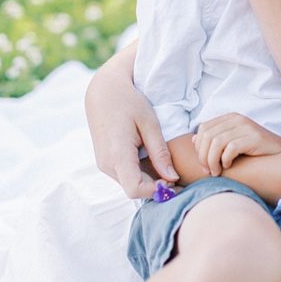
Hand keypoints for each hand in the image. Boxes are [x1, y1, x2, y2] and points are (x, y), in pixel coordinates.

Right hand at [85, 43, 177, 199]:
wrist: (104, 91)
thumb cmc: (129, 102)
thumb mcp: (149, 123)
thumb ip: (160, 152)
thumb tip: (172, 178)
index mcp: (118, 155)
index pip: (135, 190)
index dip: (156, 190)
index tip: (173, 179)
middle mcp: (107, 165)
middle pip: (135, 189)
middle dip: (156, 186)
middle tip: (177, 173)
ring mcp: (104, 165)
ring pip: (130, 183)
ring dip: (149, 179)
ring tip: (166, 163)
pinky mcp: (105, 162)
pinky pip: (126, 175)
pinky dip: (141, 172)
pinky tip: (152, 158)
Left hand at [193, 113, 280, 174]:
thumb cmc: (255, 151)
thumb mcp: (233, 142)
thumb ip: (215, 139)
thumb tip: (193, 139)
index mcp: (230, 118)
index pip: (204, 128)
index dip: (198, 147)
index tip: (204, 164)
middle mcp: (237, 119)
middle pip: (207, 136)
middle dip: (203, 156)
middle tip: (209, 171)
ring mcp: (245, 127)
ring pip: (216, 142)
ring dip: (212, 160)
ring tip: (216, 171)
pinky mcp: (253, 137)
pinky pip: (230, 148)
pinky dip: (225, 160)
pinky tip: (228, 166)